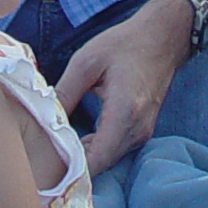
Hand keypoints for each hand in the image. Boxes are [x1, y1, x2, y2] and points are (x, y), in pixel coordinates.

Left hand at [55, 0, 192, 173]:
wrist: (163, 38)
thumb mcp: (87, 62)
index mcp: (125, 112)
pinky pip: (115, 149)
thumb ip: (65, 92)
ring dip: (84, 157)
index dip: (73, 169)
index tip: (48, 168)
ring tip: (56, 148)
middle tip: (44, 158)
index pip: (98, 160)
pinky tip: (76, 139)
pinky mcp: (142, 130)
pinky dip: (95, 149)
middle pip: (101, 163)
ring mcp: (143, 132)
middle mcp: (137, 129)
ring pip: (108, 159)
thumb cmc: (125, 44)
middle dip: (74, 164)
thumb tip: (45, 121)